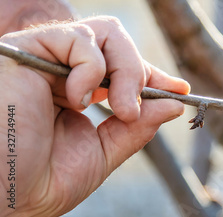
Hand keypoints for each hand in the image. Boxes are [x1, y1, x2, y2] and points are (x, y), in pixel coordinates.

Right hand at [0, 16, 189, 215]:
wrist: (3, 193)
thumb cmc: (41, 180)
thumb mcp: (102, 153)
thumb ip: (136, 128)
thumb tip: (173, 105)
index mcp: (75, 92)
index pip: (121, 69)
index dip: (151, 75)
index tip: (179, 90)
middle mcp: (62, 71)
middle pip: (118, 43)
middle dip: (140, 74)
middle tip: (135, 109)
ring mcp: (46, 59)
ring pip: (106, 33)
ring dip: (126, 71)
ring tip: (120, 108)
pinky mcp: (28, 49)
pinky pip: (79, 38)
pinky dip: (91, 69)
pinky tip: (77, 100)